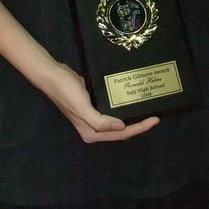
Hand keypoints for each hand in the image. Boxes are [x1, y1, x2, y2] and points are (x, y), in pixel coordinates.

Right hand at [42, 62, 158, 142]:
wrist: (53, 74)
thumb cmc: (67, 91)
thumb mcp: (82, 108)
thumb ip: (100, 121)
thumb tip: (121, 127)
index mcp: (91, 133)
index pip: (120, 134)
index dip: (138, 128)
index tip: (154, 120)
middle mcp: (93, 128)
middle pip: (120, 131)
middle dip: (138, 126)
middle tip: (156, 117)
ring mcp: (93, 117)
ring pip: (117, 122)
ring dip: (132, 119)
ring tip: (148, 112)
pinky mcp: (93, 105)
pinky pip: (112, 111)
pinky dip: (122, 109)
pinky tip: (132, 103)